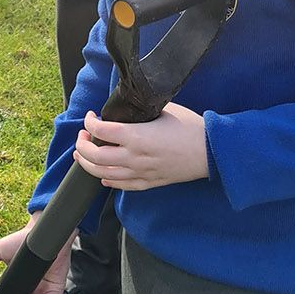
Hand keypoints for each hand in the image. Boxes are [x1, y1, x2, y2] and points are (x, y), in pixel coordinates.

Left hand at [73, 103, 208, 190]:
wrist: (213, 152)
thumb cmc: (191, 128)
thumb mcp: (164, 111)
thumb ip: (141, 111)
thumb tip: (126, 109)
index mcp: (136, 136)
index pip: (100, 130)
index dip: (89, 122)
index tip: (90, 117)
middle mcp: (134, 157)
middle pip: (94, 155)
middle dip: (81, 145)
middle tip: (82, 136)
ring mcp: (140, 172)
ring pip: (102, 173)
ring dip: (87, 164)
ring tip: (82, 155)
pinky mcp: (148, 183)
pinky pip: (121, 185)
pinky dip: (106, 180)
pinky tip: (102, 175)